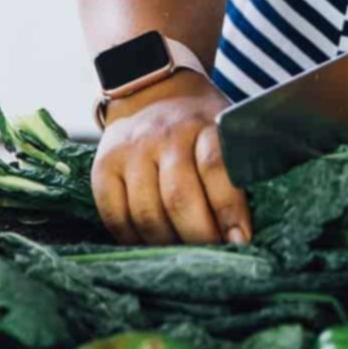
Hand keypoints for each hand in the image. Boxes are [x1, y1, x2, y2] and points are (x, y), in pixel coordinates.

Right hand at [92, 70, 251, 246]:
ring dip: (168, 244)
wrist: (153, 92)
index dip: (229, 210)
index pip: (217, 168)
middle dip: (199, 237)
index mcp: (204, 124)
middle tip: (213, 256)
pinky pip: (115, 216)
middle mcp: (165, 135)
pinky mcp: (103, 167)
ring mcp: (131, 150)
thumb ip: (238, 168)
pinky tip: (152, 245)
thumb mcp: (227, 130)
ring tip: (185, 254)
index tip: (240, 241)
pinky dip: (134, 240)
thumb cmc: (200, 124)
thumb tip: (244, 230)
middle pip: (179, 197)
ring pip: (146, 213)